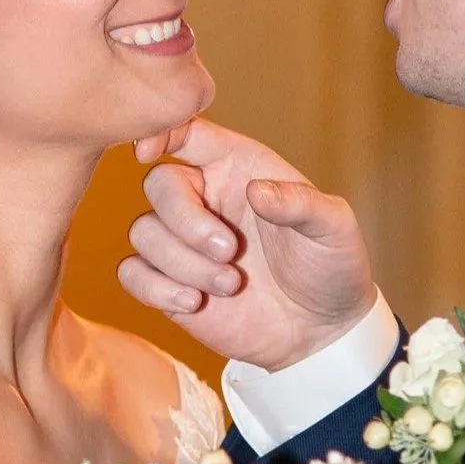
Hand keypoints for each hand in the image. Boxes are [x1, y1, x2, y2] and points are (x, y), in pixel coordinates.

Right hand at [120, 117, 375, 370]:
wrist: (321, 331)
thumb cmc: (330, 267)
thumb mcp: (332, 228)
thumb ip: (300, 203)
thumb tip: (256, 190)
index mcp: (237, 168)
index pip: (187, 133)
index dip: (161, 131)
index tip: (148, 151)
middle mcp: (203, 198)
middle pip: (157, 185)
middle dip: (187, 221)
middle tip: (230, 252)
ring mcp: (183, 242)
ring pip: (143, 232)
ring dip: (184, 264)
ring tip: (231, 286)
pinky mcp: (169, 282)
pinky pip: (132, 273)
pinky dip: (156, 288)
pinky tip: (194, 304)